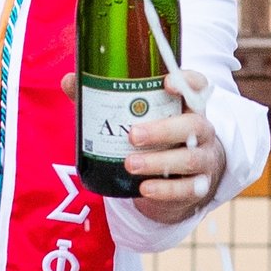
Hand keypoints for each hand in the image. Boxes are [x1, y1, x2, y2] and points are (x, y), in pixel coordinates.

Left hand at [59, 70, 223, 220]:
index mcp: (187, 107)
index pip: (198, 87)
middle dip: (163, 129)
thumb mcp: (140, 120)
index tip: (166, 83)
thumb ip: (105, 99)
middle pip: (194, 124)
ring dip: (158, 162)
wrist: (182, 182)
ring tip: (130, 165)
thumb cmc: (158, 141)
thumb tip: (68, 80)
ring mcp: (203, 159)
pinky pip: (186, 189)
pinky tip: (145, 189)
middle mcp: (201, 131)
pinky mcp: (198, 187)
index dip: (187, 82)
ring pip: (189, 159)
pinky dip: (165, 189)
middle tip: (132, 135)